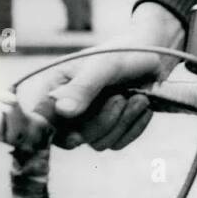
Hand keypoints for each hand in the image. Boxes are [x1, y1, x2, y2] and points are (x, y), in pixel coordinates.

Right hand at [22, 5, 183, 151]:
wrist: (153, 56)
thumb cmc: (124, 54)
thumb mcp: (104, 66)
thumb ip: (83, 87)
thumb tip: (62, 111)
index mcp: (57, 89)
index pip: (43, 121)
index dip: (56, 134)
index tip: (76, 136)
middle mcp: (68, 109)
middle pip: (74, 139)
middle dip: (103, 120)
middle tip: (122, 97)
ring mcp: (89, 122)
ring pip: (99, 143)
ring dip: (122, 122)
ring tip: (138, 98)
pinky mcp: (110, 129)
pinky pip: (118, 143)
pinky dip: (133, 127)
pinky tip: (143, 107)